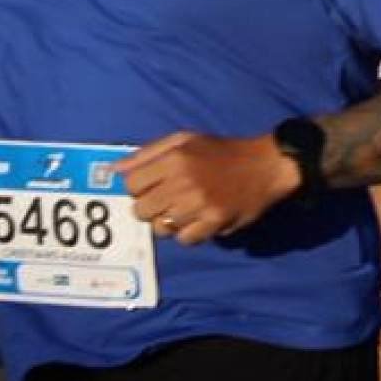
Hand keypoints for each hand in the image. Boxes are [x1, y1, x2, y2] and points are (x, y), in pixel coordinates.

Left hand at [115, 132, 302, 246]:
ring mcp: (199, 203)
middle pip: (140, 210)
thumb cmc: (221, 151)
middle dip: (150, 208)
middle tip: (169, 201)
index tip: (152, 187)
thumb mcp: (184, 140)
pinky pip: (184, 239)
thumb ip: (147, 153)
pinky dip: (190, 233)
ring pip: (160, 228)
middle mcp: (183, 181)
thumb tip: (114, 170)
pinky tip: (200, 220)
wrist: (266, 165)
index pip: (130, 185)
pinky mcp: (215, 221)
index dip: (138, 189)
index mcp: (174, 158)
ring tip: (186, 210)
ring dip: (170, 222)